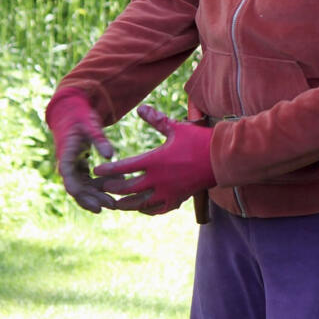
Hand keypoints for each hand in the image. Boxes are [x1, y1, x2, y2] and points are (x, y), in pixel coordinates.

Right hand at [45, 87, 115, 212]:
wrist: (71, 112)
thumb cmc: (80, 116)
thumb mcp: (90, 124)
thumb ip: (99, 139)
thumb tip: (109, 155)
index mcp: (65, 155)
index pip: (70, 180)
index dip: (82, 195)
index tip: (96, 206)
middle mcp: (67, 165)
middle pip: (77, 188)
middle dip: (93, 199)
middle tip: (111, 205)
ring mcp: (73, 167)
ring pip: (83, 187)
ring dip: (97, 195)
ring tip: (115, 201)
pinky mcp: (79, 166)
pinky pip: (88, 181)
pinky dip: (100, 184)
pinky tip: (117, 183)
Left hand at [93, 104, 215, 214]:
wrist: (221, 159)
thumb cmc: (198, 140)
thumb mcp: (176, 128)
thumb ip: (156, 120)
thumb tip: (141, 108)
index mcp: (155, 161)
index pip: (125, 168)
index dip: (109, 170)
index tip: (96, 171)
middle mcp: (159, 179)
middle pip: (129, 188)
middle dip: (113, 189)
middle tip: (101, 188)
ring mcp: (168, 192)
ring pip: (141, 203)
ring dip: (126, 204)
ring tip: (116, 203)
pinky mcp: (178, 199)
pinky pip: (158, 209)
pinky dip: (147, 210)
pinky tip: (141, 208)